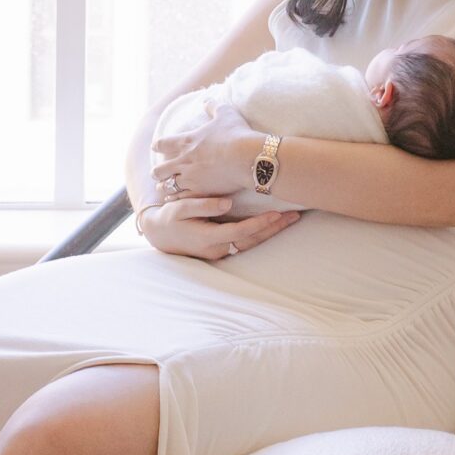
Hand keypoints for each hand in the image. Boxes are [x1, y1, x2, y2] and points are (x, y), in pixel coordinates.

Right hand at [134, 195, 300, 265]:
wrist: (160, 235)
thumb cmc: (170, 218)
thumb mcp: (181, 208)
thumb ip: (203, 205)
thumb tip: (227, 203)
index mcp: (208, 237)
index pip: (241, 231)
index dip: (259, 223)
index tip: (276, 212)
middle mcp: (218, 249)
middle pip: (252, 240)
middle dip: (274, 228)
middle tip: (294, 215)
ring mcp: (221, 252)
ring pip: (252, 244)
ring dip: (271, 232)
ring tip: (290, 219)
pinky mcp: (223, 250)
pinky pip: (246, 242)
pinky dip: (261, 234)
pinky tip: (274, 224)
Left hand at [148, 98, 260, 199]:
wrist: (248, 157)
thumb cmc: (237, 134)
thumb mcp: (225, 113)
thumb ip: (213, 107)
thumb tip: (207, 101)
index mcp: (186, 141)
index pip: (162, 144)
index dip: (158, 145)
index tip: (156, 146)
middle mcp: (183, 161)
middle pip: (159, 170)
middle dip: (158, 171)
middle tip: (159, 172)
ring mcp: (190, 179)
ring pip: (167, 186)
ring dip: (166, 187)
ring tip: (166, 189)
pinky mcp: (199, 193)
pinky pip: (180, 200)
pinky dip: (178, 200)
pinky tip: (179, 201)